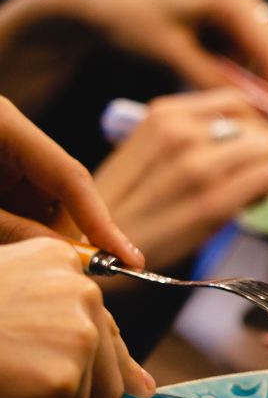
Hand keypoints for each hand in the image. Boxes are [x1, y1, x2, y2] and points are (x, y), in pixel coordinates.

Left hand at [0, 0, 267, 129]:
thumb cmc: (126, 18)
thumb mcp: (170, 53)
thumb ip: (213, 81)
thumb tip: (253, 113)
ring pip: (257, 47)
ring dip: (245, 73)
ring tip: (207, 85)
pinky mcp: (222, 4)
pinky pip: (240, 42)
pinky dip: (230, 63)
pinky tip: (202, 68)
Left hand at [0, 96, 143, 266]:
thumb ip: (13, 228)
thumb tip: (66, 255)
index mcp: (5, 125)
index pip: (71, 175)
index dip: (100, 221)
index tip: (125, 257)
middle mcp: (15, 137)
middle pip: (64, 191)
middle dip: (66, 234)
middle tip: (72, 272)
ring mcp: (8, 154)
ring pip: (47, 202)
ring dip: (42, 235)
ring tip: (22, 251)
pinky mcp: (1, 172)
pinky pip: (27, 204)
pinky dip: (26, 229)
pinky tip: (13, 241)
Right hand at [0, 238, 154, 397]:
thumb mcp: (4, 289)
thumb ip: (52, 314)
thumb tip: (137, 381)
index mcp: (58, 260)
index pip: (101, 319)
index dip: (106, 359)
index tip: (128, 384)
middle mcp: (81, 289)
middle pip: (107, 362)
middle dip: (73, 392)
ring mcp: (78, 331)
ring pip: (94, 396)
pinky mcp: (64, 376)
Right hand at [94, 90, 267, 269]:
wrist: (97, 247)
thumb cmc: (128, 202)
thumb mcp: (152, 149)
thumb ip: (196, 133)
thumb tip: (258, 131)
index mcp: (165, 115)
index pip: (238, 102)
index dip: (256, 123)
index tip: (257, 142)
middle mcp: (181, 133)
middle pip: (258, 127)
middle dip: (267, 149)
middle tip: (258, 171)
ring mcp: (196, 166)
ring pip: (267, 151)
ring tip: (251, 188)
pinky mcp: (212, 201)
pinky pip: (266, 179)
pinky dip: (267, 190)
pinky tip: (249, 203)